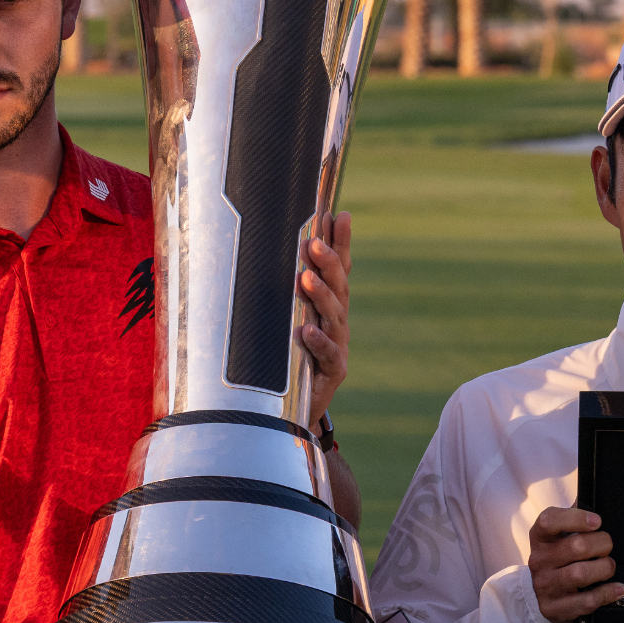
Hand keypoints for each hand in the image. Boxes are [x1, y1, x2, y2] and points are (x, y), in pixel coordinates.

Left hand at [299, 211, 353, 421]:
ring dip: (321, 296)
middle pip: (339, 287)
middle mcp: (337, 321)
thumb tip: (281, 251)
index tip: (339, 215)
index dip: (341, 242)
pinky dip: (318, 342)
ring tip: (306, 278)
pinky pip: (330, 355)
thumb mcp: (289, 319)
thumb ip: (291, 290)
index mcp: (329, 305)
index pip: (339, 268)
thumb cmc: (292, 356)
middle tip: (313, 243)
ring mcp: (338, 345)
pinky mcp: (334, 372)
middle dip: (328, 263)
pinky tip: (306, 330)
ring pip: (335, 316)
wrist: (297, 407)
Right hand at [529, 507, 623, 622]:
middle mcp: (539, 561)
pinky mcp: (554, 608)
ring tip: (608, 567)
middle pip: (575, 547)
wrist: (541, 597)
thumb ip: (573, 517)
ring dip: (604, 568)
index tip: (596, 521)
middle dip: (602, 545)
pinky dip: (608, 593)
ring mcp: (545, 586)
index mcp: (540, 538)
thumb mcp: (560, 537)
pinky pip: (586, 601)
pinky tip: (617, 588)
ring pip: (581, 574)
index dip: (575, 518)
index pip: (548, 521)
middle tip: (607, 547)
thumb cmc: (558, 561)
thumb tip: (591, 495)